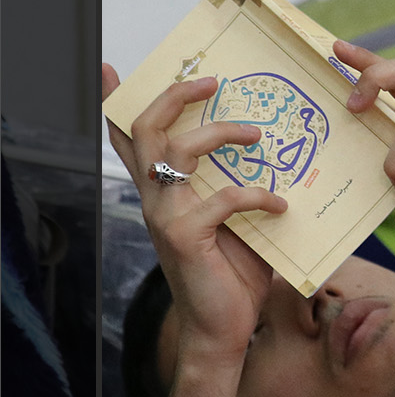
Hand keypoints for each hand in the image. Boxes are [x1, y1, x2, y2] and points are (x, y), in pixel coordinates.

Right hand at [102, 64, 286, 367]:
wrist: (221, 327)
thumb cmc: (233, 271)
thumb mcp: (238, 222)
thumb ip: (240, 187)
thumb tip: (275, 151)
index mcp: (165, 191)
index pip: (131, 141)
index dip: (116, 104)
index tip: (111, 69)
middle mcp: (156, 198)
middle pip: (148, 130)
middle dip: (175, 97)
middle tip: (211, 81)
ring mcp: (166, 216)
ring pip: (176, 152)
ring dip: (219, 134)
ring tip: (256, 134)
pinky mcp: (185, 237)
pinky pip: (221, 200)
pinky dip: (256, 196)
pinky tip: (281, 206)